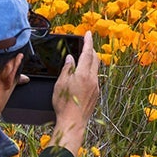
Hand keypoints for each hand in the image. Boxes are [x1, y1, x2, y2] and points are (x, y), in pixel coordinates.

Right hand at [50, 31, 100, 153]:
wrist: (73, 122)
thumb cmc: (64, 104)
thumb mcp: (61, 83)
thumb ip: (67, 68)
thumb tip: (70, 58)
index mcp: (83, 74)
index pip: (87, 53)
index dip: (88, 42)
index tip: (88, 33)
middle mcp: (92, 79)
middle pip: (95, 59)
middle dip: (91, 50)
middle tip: (86, 44)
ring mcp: (96, 87)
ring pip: (96, 68)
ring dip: (91, 60)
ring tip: (84, 58)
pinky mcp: (96, 94)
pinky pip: (95, 78)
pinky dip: (90, 71)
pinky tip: (84, 75)